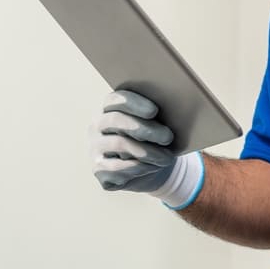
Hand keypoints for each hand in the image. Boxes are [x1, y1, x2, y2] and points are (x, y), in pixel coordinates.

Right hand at [92, 90, 204, 207]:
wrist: (148, 167)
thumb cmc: (153, 138)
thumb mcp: (156, 125)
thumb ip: (157, 115)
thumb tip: (174, 110)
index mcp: (110, 106)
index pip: (116, 99)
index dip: (134, 103)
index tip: (154, 111)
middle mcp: (97, 124)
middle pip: (116, 120)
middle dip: (144, 128)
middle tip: (168, 136)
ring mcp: (95, 147)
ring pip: (119, 144)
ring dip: (147, 152)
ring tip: (167, 157)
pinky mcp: (98, 169)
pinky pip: (117, 167)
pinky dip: (139, 167)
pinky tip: (153, 167)